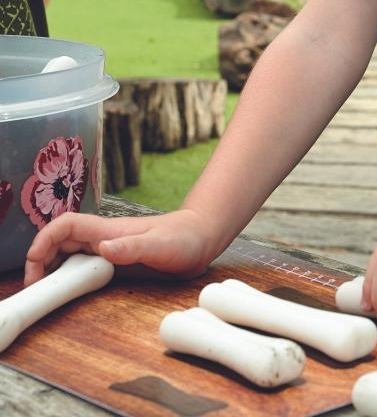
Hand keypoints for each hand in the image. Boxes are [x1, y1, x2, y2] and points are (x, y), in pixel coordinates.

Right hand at [24, 208, 215, 285]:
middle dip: (40, 260)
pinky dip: (71, 278)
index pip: (66, 226)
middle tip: (35, 287)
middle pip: (60, 242)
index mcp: (109, 231)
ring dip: (53, 270)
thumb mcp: (160, 245)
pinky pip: (84, 268)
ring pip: (69, 255)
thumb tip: (103, 249)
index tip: (34, 264)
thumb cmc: (184, 238)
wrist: (201, 240)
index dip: (44, 240)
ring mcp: (109, 251)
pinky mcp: (116, 263)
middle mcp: (104, 239)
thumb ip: (133, 247)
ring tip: (46, 292)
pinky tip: (71, 292)